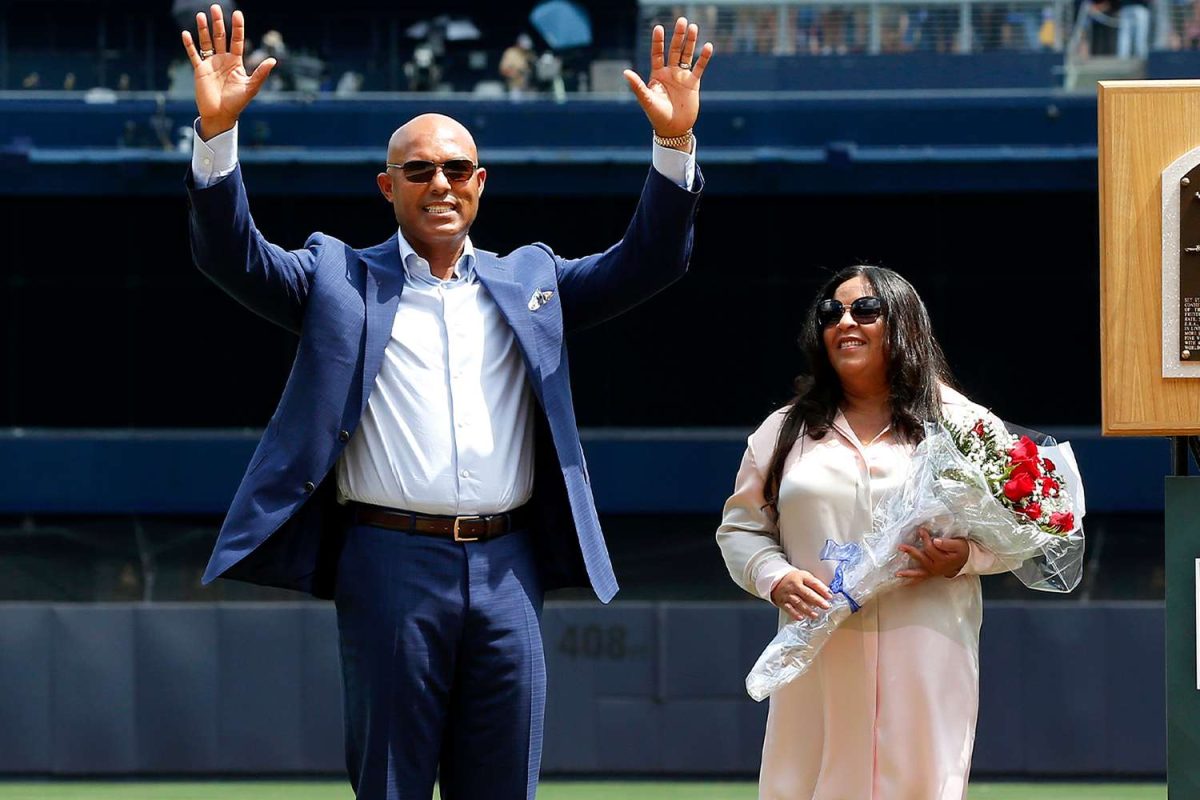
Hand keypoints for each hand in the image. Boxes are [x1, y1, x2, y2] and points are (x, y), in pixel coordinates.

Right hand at [180, 6, 275, 139]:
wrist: (221, 115)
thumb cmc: (237, 103)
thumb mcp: (251, 87)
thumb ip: (261, 73)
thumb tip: (273, 60)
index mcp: (236, 62)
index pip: (236, 40)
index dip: (237, 27)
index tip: (237, 13)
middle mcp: (223, 60)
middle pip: (220, 37)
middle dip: (218, 23)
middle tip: (215, 7)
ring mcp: (211, 64)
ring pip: (206, 42)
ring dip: (204, 29)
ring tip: (201, 15)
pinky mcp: (199, 70)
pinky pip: (193, 55)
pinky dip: (189, 45)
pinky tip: (186, 34)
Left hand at [623, 17, 713, 141]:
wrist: (674, 130)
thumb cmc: (657, 116)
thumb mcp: (647, 100)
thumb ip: (637, 86)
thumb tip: (626, 72)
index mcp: (657, 75)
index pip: (657, 53)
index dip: (658, 41)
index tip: (658, 27)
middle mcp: (669, 73)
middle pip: (674, 50)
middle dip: (678, 36)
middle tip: (682, 20)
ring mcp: (682, 77)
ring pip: (687, 55)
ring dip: (690, 42)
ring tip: (693, 27)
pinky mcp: (693, 84)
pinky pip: (699, 68)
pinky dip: (703, 58)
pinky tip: (708, 46)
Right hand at [770, 569, 833, 621]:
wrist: (776, 581)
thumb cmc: (793, 579)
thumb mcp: (804, 576)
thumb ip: (815, 584)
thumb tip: (827, 593)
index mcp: (801, 577)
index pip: (813, 583)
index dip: (822, 590)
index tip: (829, 596)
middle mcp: (794, 585)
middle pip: (807, 593)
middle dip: (817, 600)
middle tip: (826, 606)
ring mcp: (788, 594)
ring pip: (798, 602)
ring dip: (807, 610)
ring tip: (815, 615)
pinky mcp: (783, 602)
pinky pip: (789, 609)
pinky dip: (795, 614)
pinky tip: (801, 617)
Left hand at [897, 528, 969, 582]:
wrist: (966, 560)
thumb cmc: (962, 550)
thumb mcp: (959, 544)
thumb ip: (947, 543)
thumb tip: (936, 541)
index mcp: (944, 560)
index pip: (931, 548)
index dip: (925, 539)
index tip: (921, 530)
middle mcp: (937, 567)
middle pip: (922, 558)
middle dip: (911, 552)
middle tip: (901, 546)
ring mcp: (933, 571)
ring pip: (919, 572)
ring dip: (908, 572)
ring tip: (897, 573)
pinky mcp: (931, 573)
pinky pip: (920, 577)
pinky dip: (911, 579)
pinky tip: (902, 578)